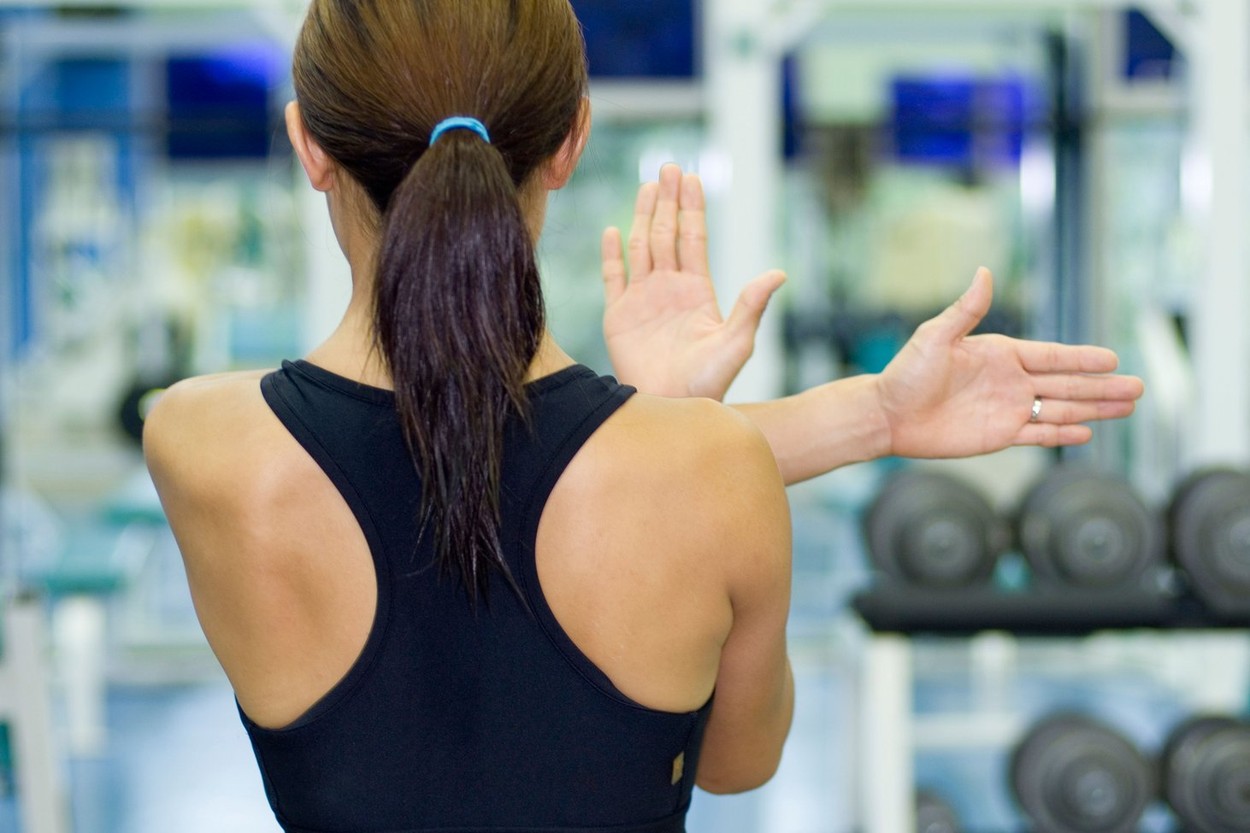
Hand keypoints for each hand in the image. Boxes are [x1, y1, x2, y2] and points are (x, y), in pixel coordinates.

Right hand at [602, 164, 785, 398]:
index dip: (692, 208)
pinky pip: (613, 277)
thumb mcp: (737, 343)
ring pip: (641, 247)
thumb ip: (752, 306)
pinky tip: (613, 231)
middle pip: (666, 234)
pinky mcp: (618, 316)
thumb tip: (779, 274)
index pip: (693, 238)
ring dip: (643, 216)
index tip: (692, 178)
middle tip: (669, 167)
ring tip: (647, 186)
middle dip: (668, 200)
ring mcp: (642, 300)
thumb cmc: (709, 382)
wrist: (672, 407)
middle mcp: (669, 289)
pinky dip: (612, 254)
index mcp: (697, 291)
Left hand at [878, 268, 1144, 457]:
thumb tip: (984, 272)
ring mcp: (1007, 409)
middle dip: (1102, 387)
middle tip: (1139, 387)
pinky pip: (1038, 435)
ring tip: (1127, 408)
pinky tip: (1087, 432)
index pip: (1051, 357)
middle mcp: (1009, 381)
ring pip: (1060, 410)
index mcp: (999, 355)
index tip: (1113, 358)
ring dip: (1094, 409)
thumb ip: (965, 310)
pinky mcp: (998, 436)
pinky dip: (1062, 435)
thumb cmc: (906, 373)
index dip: (1082, 359)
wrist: (887, 414)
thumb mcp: (934, 336)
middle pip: (1066, 385)